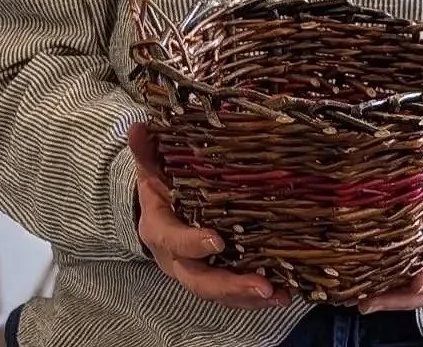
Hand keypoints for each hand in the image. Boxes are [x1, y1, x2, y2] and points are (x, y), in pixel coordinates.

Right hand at [127, 122, 292, 309]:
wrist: (157, 212)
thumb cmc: (160, 186)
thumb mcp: (152, 169)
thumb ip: (147, 151)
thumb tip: (137, 125)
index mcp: (159, 230)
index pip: (173, 240)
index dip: (192, 243)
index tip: (217, 240)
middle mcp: (177, 259)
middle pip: (199, 279)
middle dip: (229, 285)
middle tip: (262, 285)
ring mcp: (196, 271)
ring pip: (219, 292)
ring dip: (248, 296)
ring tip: (279, 295)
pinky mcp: (215, 276)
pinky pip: (232, 294)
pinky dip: (255, 298)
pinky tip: (284, 295)